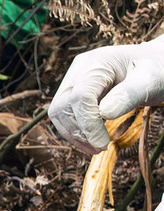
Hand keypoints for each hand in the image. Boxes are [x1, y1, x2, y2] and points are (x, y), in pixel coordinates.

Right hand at [49, 35, 163, 153]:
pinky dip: (75, 132)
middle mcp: (79, 70)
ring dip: (74, 135)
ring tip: (96, 147)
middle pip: (62, 106)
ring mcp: (74, 80)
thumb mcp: (151, 80)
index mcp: (96, 62)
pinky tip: (92, 140)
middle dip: (78, 131)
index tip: (103, 144)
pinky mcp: (74, 92)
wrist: (156, 64)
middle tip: (100, 148)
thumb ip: (129, 95)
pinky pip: (64, 116)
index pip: (80, 97)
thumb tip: (105, 113)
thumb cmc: (157, 69)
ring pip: (58, 113)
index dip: (88, 124)